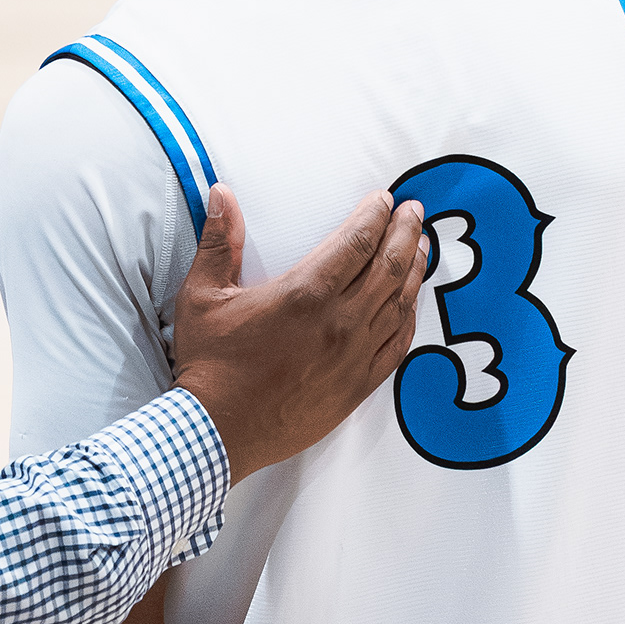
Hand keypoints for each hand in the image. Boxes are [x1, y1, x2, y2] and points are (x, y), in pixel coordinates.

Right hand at [174, 183, 425, 483]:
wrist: (220, 429)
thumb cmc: (210, 362)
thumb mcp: (203, 295)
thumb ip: (218, 241)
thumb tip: (221, 193)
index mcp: (305, 294)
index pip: (356, 242)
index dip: (375, 215)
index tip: (385, 199)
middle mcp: (339, 322)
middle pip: (388, 266)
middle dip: (405, 233)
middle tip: (415, 212)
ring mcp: (354, 356)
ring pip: (399, 303)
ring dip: (414, 269)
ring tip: (422, 247)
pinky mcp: (358, 386)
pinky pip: (398, 345)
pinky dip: (409, 317)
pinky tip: (410, 302)